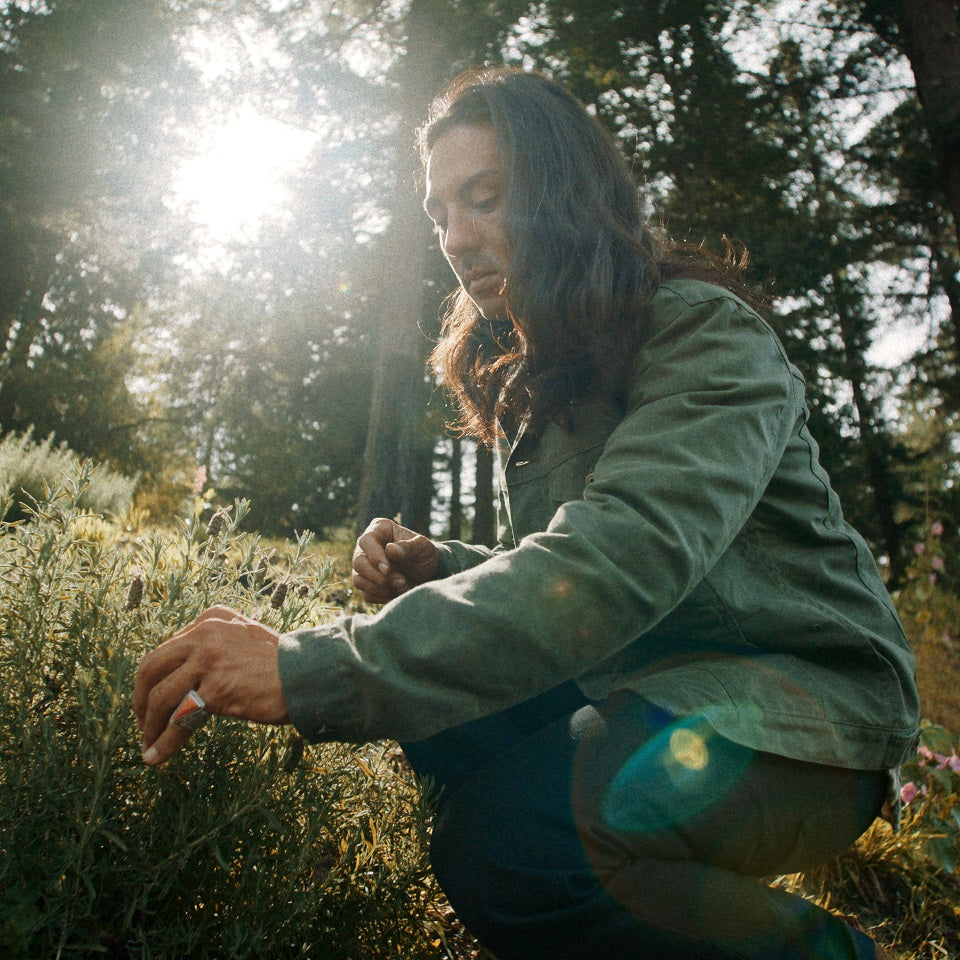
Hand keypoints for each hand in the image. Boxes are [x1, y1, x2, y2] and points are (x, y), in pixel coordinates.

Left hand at [132, 605, 289, 765]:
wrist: (309, 675)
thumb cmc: (281, 665)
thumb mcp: (244, 640)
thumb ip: (215, 647)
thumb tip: (180, 676)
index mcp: (211, 619)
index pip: (165, 649)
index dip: (151, 680)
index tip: (151, 702)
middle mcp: (205, 633)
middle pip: (151, 668)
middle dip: (140, 700)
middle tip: (142, 723)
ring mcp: (209, 659)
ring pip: (159, 696)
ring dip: (149, 726)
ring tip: (149, 745)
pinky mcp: (215, 688)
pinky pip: (178, 720)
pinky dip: (164, 742)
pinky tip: (155, 757)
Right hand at [351, 517, 438, 603]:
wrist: (426, 572)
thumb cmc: (424, 553)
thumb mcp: (423, 547)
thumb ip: (409, 547)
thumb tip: (390, 550)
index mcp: (379, 529)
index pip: (367, 541)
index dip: (375, 556)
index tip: (388, 570)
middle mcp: (366, 547)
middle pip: (358, 562)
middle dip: (379, 576)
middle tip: (401, 581)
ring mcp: (364, 565)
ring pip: (358, 580)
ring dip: (381, 588)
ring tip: (403, 586)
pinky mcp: (366, 583)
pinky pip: (366, 594)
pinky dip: (382, 596)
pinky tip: (397, 592)